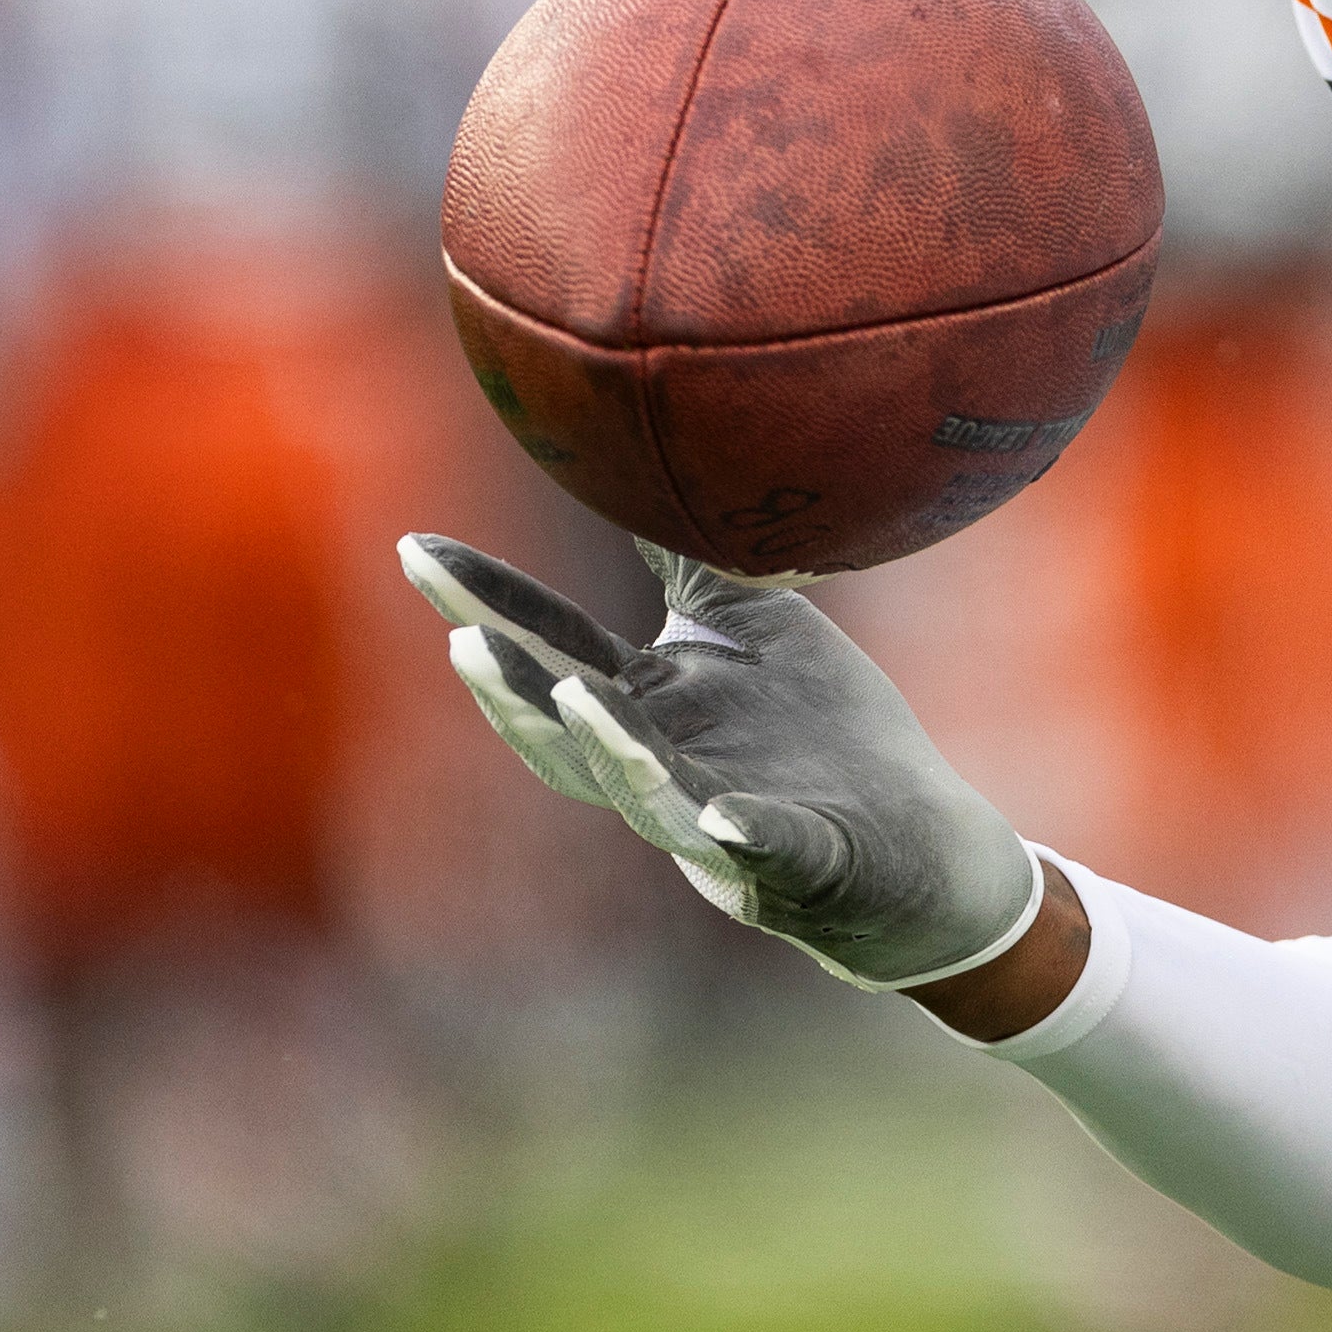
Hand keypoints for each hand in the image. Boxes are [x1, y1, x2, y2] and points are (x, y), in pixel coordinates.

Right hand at [398, 532, 1046, 995]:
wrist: (915, 838)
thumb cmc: (826, 731)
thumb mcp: (758, 626)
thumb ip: (694, 570)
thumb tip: (637, 472)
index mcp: (653, 707)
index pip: (552, 650)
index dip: (485, 604)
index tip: (416, 549)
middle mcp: (666, 768)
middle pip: (569, 733)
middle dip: (514, 692)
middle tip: (462, 641)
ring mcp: (722, 822)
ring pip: (645, 795)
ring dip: (606, 749)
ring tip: (573, 698)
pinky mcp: (795, 859)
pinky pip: (763, 848)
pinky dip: (744, 833)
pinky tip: (728, 816)